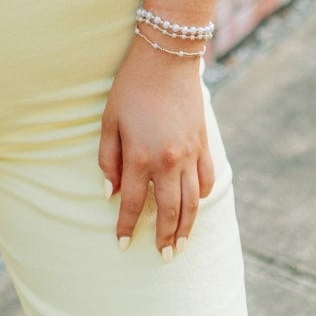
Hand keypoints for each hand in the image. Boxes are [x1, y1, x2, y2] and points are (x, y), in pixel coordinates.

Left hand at [98, 37, 214, 257]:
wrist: (166, 57)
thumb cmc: (131, 86)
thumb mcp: (109, 119)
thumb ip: (108, 158)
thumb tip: (108, 192)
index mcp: (140, 155)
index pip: (131, 202)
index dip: (126, 226)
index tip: (122, 244)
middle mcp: (168, 160)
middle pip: (168, 211)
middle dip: (164, 238)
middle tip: (162, 257)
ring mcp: (190, 153)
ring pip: (192, 202)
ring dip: (186, 227)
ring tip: (180, 246)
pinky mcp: (203, 144)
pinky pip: (207, 180)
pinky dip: (202, 198)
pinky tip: (195, 207)